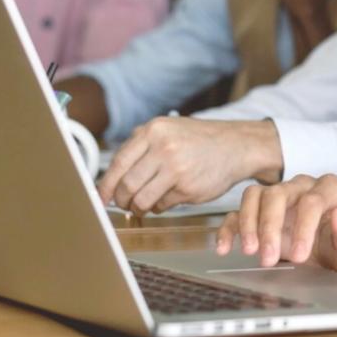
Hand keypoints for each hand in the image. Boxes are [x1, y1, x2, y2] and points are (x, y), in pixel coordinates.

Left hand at [96, 116, 280, 214]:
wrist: (235, 146)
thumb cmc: (199, 140)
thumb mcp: (168, 129)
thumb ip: (140, 146)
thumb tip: (111, 176)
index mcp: (154, 131)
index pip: (119, 163)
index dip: (106, 184)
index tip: (100, 197)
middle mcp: (164, 148)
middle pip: (127, 185)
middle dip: (122, 199)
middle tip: (123, 203)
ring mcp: (177, 169)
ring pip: (142, 200)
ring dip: (138, 207)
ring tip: (142, 205)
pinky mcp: (189, 189)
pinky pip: (162, 206)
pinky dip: (160, 206)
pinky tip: (167, 197)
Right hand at [215, 174, 336, 273]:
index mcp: (330, 189)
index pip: (313, 200)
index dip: (305, 227)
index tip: (301, 256)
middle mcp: (302, 186)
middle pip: (278, 194)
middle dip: (271, 226)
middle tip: (269, 258)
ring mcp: (278, 196)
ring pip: (255, 195)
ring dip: (249, 223)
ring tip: (250, 251)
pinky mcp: (260, 212)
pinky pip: (238, 212)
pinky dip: (229, 228)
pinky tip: (225, 247)